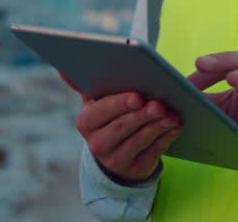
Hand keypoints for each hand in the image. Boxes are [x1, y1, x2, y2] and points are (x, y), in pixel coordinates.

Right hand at [59, 72, 181, 183]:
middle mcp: (97, 144)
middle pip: (122, 127)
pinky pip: (153, 153)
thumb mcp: (97, 101)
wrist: (117, 152)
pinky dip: (166, 138)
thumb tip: (62, 68)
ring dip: (157, 126)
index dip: (120, 104)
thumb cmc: (111, 116)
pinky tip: (175, 126)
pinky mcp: (135, 169)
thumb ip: (84, 83)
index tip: (137, 96)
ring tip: (172, 114)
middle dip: (142, 115)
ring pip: (139, 140)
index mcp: (86, 122)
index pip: (101, 112)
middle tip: (159, 104)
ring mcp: (116, 160)